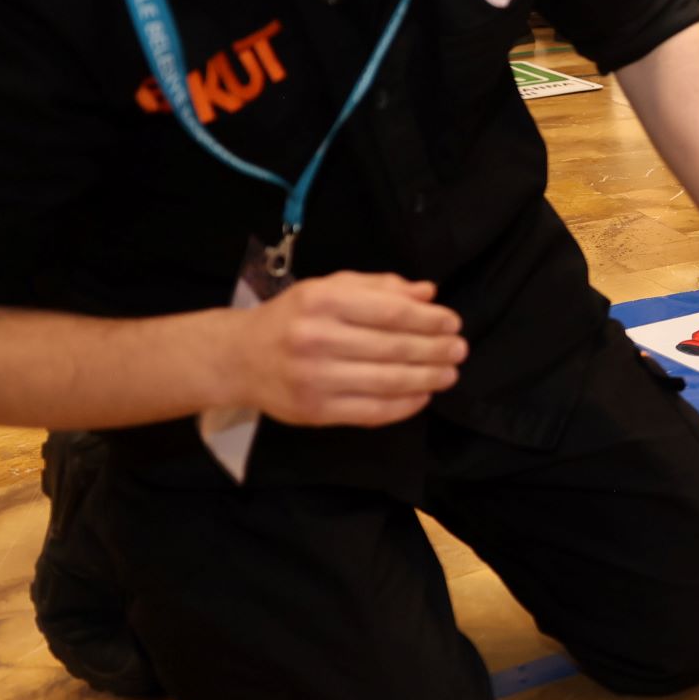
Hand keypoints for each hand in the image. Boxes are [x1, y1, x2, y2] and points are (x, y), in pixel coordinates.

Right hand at [235, 273, 465, 427]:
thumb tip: (428, 292)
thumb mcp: (330, 288)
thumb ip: (380, 287)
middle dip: (435, 349)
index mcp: (322, 302)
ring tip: (449, 373)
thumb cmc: (294, 318)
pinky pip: (372, 411)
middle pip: (394, 348)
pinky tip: (422, 395)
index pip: (390, 312)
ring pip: (387, 381)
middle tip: (459, 350)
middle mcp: (316, 339)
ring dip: (427, 378)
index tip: (452, 322)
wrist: (239, 358)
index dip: (429, 319)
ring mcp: (315, 379)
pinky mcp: (315, 412)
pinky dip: (404, 405)